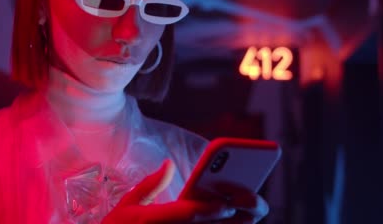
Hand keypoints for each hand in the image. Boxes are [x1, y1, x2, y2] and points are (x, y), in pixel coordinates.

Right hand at [102, 160, 268, 222]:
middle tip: (254, 208)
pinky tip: (235, 222)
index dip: (209, 209)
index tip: (228, 203)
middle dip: (234, 219)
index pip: (187, 215)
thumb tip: (168, 164)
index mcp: (152, 220)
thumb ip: (150, 185)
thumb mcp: (127, 205)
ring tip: (250, 215)